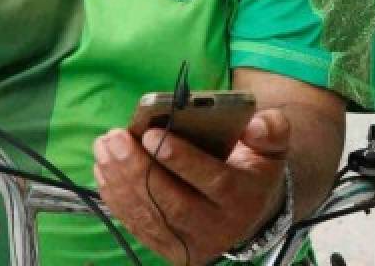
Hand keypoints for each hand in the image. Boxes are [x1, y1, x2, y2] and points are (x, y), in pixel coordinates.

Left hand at [93, 109, 290, 264]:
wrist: (247, 212)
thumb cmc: (251, 169)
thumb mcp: (270, 147)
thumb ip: (270, 130)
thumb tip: (254, 124)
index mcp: (243, 198)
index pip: (214, 181)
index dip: (181, 159)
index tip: (151, 134)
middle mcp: (218, 228)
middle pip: (173, 204)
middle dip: (139, 169)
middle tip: (116, 138)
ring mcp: (191, 244)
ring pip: (151, 215)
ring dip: (121, 180)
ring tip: (105, 147)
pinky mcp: (169, 250)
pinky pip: (138, 225)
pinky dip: (117, 198)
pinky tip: (104, 169)